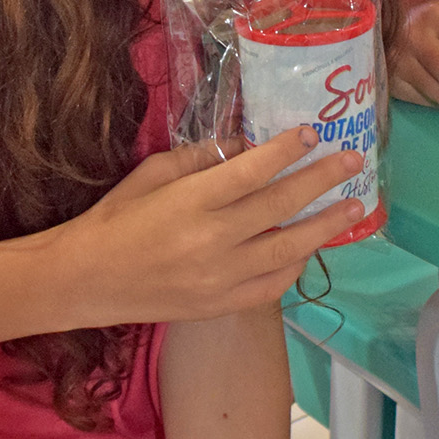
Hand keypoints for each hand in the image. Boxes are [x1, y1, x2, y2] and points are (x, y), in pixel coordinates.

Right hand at [56, 127, 364, 326]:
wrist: (86, 281)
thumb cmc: (117, 219)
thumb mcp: (152, 174)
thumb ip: (200, 158)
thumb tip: (246, 145)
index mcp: (192, 201)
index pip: (252, 171)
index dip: (286, 150)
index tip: (312, 132)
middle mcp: (212, 239)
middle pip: (281, 205)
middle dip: (322, 180)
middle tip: (353, 160)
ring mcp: (220, 278)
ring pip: (288, 249)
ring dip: (325, 225)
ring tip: (353, 205)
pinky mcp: (221, 305)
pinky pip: (272, 286)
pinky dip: (296, 265)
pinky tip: (310, 247)